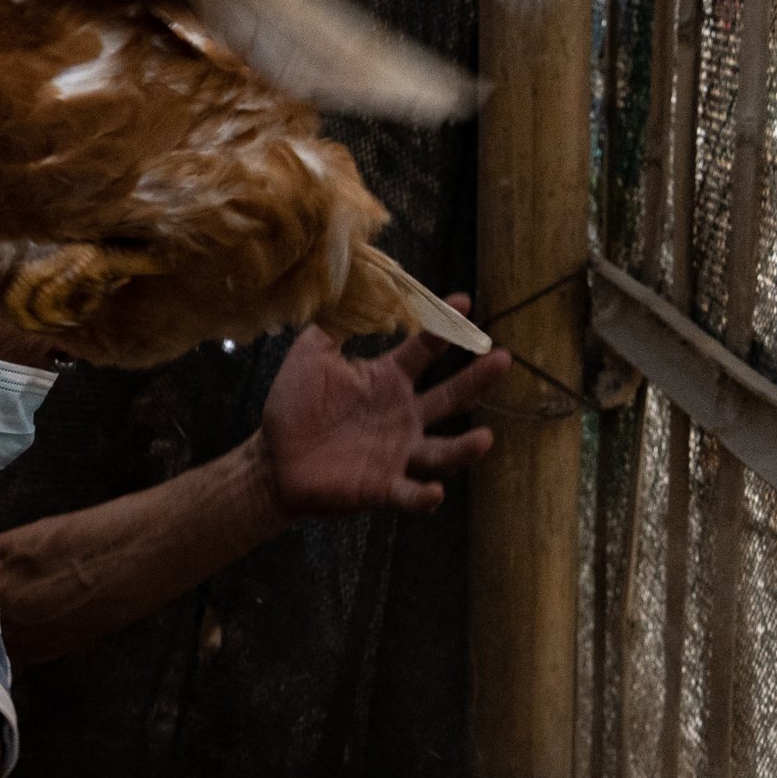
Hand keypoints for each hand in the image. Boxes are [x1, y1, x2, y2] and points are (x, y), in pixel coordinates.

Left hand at [256, 295, 510, 518]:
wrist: (273, 458)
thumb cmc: (294, 406)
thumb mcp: (310, 357)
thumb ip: (332, 323)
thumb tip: (348, 280)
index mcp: (387, 380)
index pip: (424, 350)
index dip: (443, 328)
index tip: (463, 302)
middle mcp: (403, 416)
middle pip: (450, 399)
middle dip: (477, 381)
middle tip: (502, 359)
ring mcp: (397, 453)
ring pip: (442, 453)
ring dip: (464, 449)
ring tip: (485, 438)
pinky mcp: (382, 487)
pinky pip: (410, 495)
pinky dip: (423, 497)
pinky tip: (433, 493)